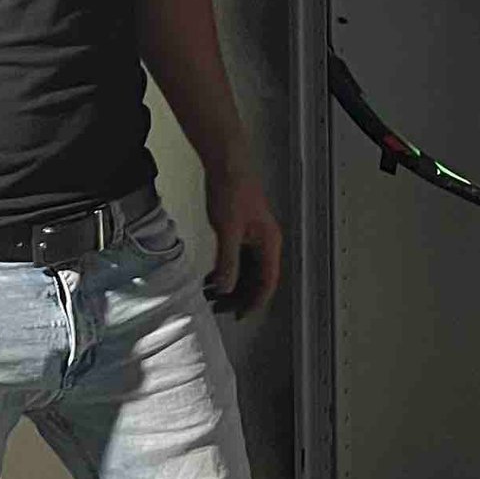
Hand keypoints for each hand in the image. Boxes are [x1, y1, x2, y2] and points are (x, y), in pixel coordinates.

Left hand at [203, 165, 282, 321]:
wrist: (226, 162)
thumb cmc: (231, 189)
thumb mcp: (227, 230)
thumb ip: (228, 261)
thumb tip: (226, 287)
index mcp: (269, 242)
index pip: (267, 282)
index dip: (254, 302)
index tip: (239, 315)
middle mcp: (266, 241)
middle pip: (257, 278)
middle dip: (239, 295)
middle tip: (219, 308)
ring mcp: (254, 236)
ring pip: (246, 269)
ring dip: (231, 283)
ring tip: (210, 294)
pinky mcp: (243, 230)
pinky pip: (238, 258)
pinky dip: (226, 269)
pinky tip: (210, 276)